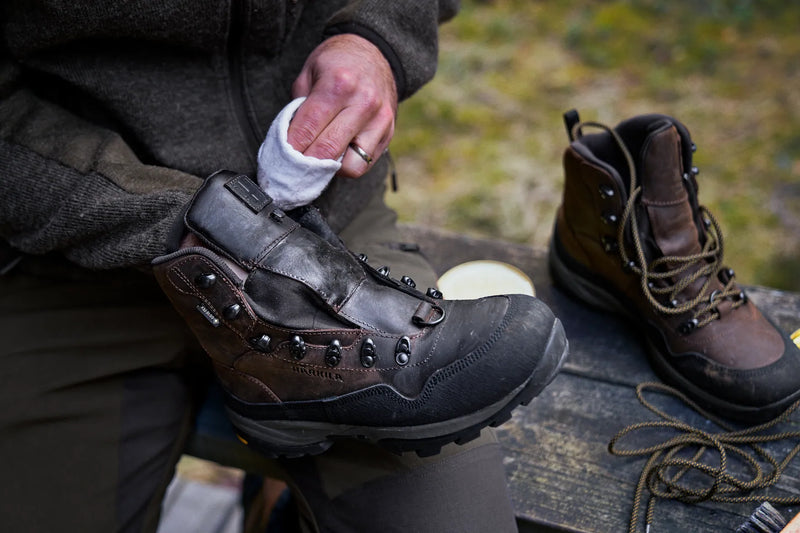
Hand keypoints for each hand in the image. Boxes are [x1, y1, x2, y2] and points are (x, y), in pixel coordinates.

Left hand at [288, 34, 397, 177]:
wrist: (375, 52)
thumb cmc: (337, 63)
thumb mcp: (310, 73)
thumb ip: (299, 108)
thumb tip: (290, 143)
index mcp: (338, 84)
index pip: (307, 129)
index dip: (290, 149)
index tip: (280, 159)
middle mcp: (363, 103)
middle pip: (327, 150)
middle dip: (306, 164)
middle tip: (293, 166)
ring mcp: (380, 120)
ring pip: (350, 166)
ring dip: (331, 167)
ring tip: (320, 157)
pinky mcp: (389, 132)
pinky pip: (365, 164)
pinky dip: (348, 165)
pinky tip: (338, 153)